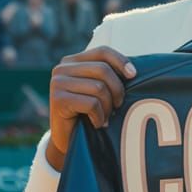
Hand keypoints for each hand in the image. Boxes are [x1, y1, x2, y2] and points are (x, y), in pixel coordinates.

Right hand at [47, 46, 136, 162]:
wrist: (67, 140)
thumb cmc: (87, 113)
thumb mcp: (97, 89)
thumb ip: (107, 75)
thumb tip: (133, 70)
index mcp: (73, 61)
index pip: (102, 52)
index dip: (121, 61)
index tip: (133, 75)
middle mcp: (62, 68)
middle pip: (103, 70)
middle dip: (117, 89)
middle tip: (118, 106)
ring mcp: (58, 83)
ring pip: (99, 88)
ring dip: (108, 106)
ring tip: (106, 117)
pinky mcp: (58, 100)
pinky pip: (91, 104)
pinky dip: (99, 116)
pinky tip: (97, 123)